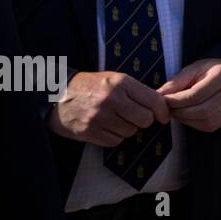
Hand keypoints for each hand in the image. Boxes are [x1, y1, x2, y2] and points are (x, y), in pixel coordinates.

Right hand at [47, 70, 169, 145]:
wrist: (57, 94)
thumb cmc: (91, 86)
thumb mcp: (114, 79)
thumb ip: (136, 91)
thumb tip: (161, 106)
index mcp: (121, 83)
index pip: (154, 101)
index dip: (162, 111)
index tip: (163, 116)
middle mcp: (111, 99)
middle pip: (145, 119)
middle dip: (144, 120)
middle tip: (136, 117)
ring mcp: (99, 117)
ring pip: (130, 132)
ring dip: (127, 128)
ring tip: (116, 119)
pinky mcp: (89, 131)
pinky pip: (115, 141)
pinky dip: (114, 136)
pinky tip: (106, 127)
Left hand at [158, 58, 220, 131]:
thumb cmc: (207, 70)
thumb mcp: (192, 69)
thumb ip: (177, 82)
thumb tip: (159, 95)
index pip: (197, 94)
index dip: (178, 100)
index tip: (164, 100)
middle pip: (204, 110)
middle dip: (181, 111)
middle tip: (168, 108)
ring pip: (207, 121)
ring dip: (187, 119)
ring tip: (176, 111)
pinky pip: (210, 126)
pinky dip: (194, 123)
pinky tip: (186, 116)